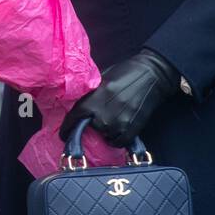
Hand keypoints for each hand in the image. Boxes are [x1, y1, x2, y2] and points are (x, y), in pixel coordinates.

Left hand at [60, 49, 180, 148]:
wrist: (151, 75)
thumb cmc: (125, 72)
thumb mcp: (102, 79)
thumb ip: (91, 94)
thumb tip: (80, 105)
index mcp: (94, 100)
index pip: (74, 119)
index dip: (66, 128)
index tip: (63, 134)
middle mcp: (103, 116)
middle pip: (89, 128)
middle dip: (90, 125)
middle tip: (96, 118)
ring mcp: (118, 125)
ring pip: (104, 137)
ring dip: (105, 131)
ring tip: (110, 120)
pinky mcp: (131, 130)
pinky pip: (118, 143)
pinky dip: (117, 139)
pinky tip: (118, 130)